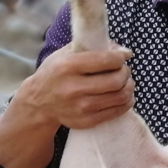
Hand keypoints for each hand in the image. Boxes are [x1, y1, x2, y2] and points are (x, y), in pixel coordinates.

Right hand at [0, 42, 134, 167]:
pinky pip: (117, 111)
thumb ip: (90, 46)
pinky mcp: (87, 121)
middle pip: (116, 80)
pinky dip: (127, 101)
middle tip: (124, 70)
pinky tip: (123, 94)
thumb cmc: (55, 73)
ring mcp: (81, 107)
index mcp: (68, 67)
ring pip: (120, 96)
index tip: (124, 55)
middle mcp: (74, 88)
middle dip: (126, 72)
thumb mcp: (64, 54)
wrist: (37, 103)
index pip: (106, 60)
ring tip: (126, 82)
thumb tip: (120, 48)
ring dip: (129, 87)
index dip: (121, 56)